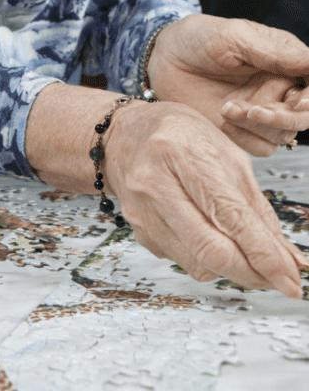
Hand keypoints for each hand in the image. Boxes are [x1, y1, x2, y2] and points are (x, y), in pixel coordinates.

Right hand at [104, 98, 308, 297]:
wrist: (124, 134)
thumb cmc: (179, 136)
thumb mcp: (227, 154)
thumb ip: (257, 207)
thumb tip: (288, 259)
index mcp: (180, 152)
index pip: (230, 216)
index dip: (264, 255)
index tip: (290, 280)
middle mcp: (153, 183)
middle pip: (210, 250)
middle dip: (253, 274)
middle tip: (277, 279)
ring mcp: (141, 209)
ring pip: (198, 264)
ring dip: (232, 270)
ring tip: (246, 254)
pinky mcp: (138, 230)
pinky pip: (182, 259)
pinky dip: (206, 259)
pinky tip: (210, 237)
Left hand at [147, 14, 308, 154]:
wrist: (161, 58)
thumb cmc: (196, 38)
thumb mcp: (234, 37)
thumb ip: (276, 52)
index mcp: (284, 62)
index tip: (299, 103)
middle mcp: (276, 89)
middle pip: (302, 117)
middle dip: (285, 118)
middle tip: (257, 110)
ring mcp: (259, 110)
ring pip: (281, 134)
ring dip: (257, 125)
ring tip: (226, 108)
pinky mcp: (240, 129)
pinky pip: (259, 146)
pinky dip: (243, 136)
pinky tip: (221, 117)